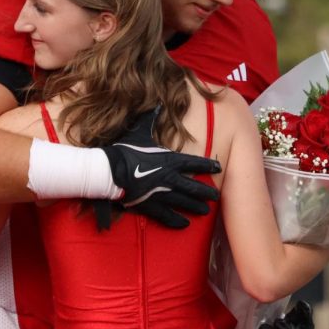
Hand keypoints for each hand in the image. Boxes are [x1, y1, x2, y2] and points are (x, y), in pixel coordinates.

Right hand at [95, 106, 219, 229]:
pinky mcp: (151, 206)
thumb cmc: (125, 150)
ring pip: (184, 203)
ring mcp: (161, 194)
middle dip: (206, 192)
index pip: (195, 163)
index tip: (219, 167)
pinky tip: (185, 224)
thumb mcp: (140, 131)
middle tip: (216, 197)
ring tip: (205, 211)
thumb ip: (151, 118)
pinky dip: (177, 221)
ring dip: (196, 207)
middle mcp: (170, 178)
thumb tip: (157, 103)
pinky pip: (167, 216)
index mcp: (169, 160)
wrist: (109, 171)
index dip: (208, 166)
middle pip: (194, 187)